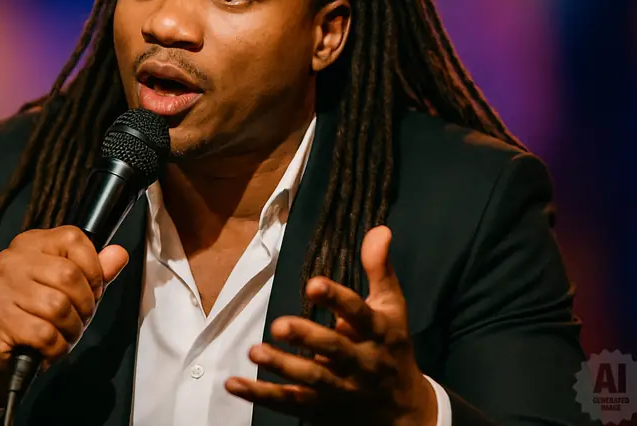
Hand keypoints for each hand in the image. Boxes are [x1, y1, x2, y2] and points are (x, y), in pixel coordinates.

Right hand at [0, 226, 128, 407]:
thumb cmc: (38, 313)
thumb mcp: (72, 288)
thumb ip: (97, 271)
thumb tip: (119, 254)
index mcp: (32, 243)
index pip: (75, 240)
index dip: (94, 270)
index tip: (93, 290)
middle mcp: (13, 260)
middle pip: (69, 276)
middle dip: (85, 305)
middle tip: (79, 319)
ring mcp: (2, 288)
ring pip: (58, 307)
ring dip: (72, 329)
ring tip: (65, 334)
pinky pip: (45, 334)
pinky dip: (57, 347)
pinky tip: (51, 347)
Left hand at [225, 226, 436, 425]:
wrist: (403, 410)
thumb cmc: (391, 347)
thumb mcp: (392, 307)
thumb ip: (380, 269)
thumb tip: (379, 229)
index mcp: (378, 332)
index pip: (360, 313)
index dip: (337, 300)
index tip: (314, 284)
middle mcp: (361, 362)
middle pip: (335, 350)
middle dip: (307, 338)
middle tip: (279, 325)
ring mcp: (340, 389)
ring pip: (311, 380)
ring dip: (282, 367)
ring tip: (254, 352)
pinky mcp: (320, 408)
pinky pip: (289, 402)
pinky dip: (261, 394)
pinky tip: (233, 383)